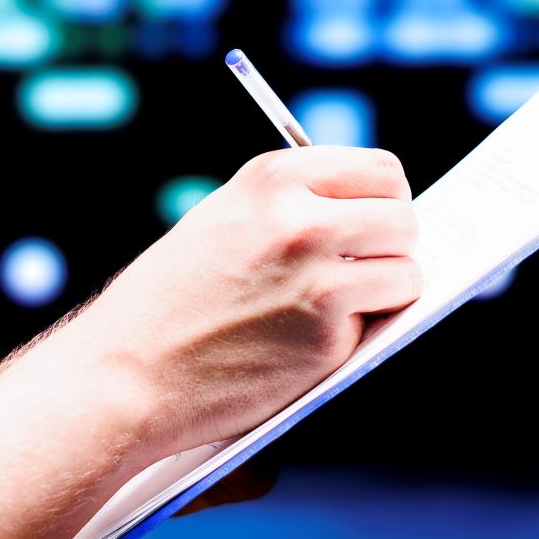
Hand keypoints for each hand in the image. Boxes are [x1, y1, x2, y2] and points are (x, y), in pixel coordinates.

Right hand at [57, 147, 420, 457]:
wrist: (131, 369)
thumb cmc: (173, 298)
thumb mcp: (227, 217)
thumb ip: (293, 204)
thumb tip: (368, 212)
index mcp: (274, 178)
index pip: (379, 169)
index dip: (385, 200)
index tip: (376, 222)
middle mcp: (302, 218)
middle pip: (404, 216)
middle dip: (394, 245)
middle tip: (367, 270)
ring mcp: (319, 276)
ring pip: (407, 271)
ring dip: (386, 292)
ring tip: (339, 308)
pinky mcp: (328, 334)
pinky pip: (384, 322)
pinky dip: (362, 335)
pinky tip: (314, 340)